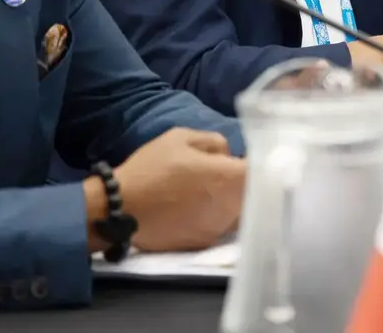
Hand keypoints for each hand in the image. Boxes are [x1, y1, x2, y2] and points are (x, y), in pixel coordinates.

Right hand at [112, 128, 245, 251]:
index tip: (245, 160)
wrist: (121, 209)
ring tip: (208, 192)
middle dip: (244, 184)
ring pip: (239, 213)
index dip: (257, 164)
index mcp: (228, 178)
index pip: (262, 172)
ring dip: (231, 202)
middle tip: (225, 174)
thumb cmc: (151, 168)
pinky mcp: (204, 244)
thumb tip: (228, 155)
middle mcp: (230, 207)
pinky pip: (220, 227)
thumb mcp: (179, 138)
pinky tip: (196, 209)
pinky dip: (215, 217)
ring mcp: (217, 229)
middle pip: (254, 195)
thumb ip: (213, 142)